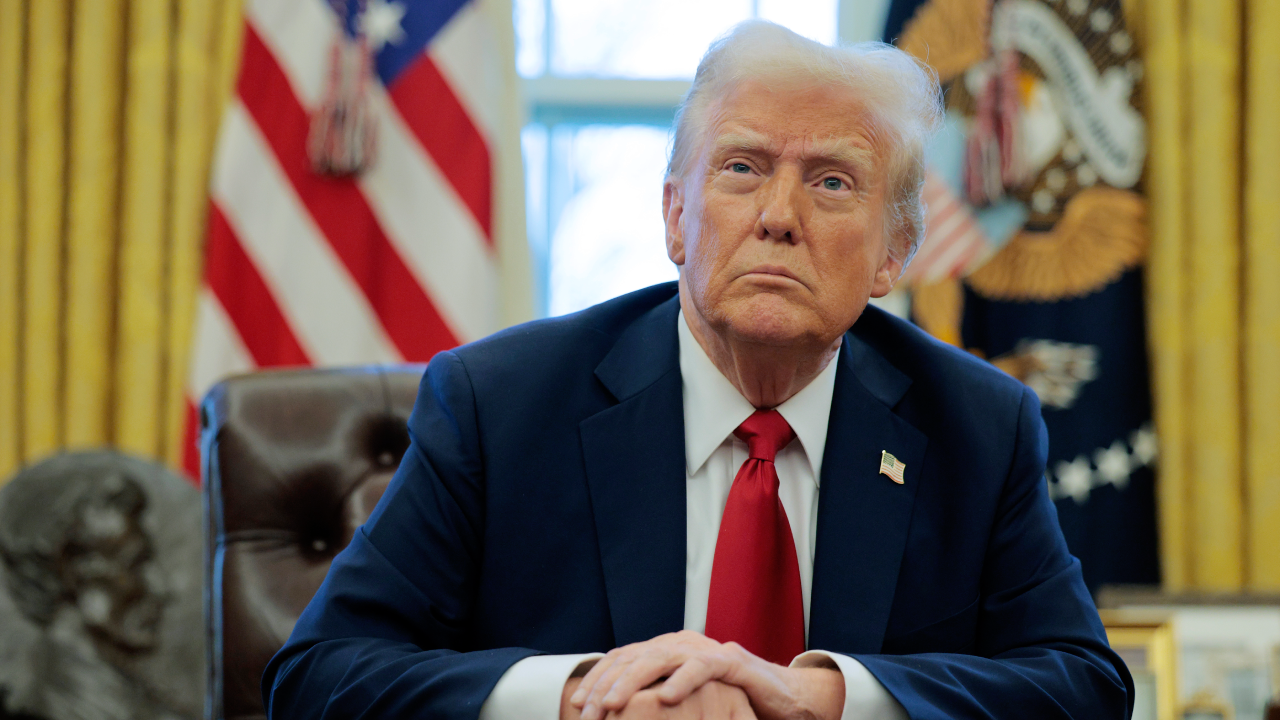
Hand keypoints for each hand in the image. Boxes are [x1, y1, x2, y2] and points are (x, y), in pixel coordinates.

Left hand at [568, 631, 842, 719]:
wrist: (781, 699)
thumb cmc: (729, 702)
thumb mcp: (684, 701)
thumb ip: (655, 698)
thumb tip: (612, 709)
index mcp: (668, 651)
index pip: (624, 659)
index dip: (598, 679)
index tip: (578, 704)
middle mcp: (683, 644)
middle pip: (635, 658)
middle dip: (606, 685)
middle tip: (587, 710)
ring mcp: (707, 650)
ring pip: (661, 658)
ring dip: (632, 682)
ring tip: (612, 704)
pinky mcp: (733, 663)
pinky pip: (703, 668)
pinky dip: (683, 681)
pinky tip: (665, 697)